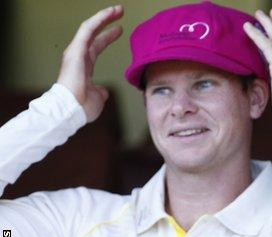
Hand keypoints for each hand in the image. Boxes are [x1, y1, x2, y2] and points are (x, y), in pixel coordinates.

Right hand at [56, 5, 123, 122]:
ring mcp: (76, 52)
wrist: (70, 110)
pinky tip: (109, 12)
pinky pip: (87, 29)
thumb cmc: (81, 107)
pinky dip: (99, 19)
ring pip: (90, 28)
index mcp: (83, 67)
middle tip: (120, 13)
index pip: (96, 47)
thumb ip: (101, 91)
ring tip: (118, 9)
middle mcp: (78, 57)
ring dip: (104, 17)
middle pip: (94, 35)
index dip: (108, 37)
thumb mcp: (97, 98)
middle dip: (107, 23)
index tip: (119, 30)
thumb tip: (103, 91)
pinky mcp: (76, 49)